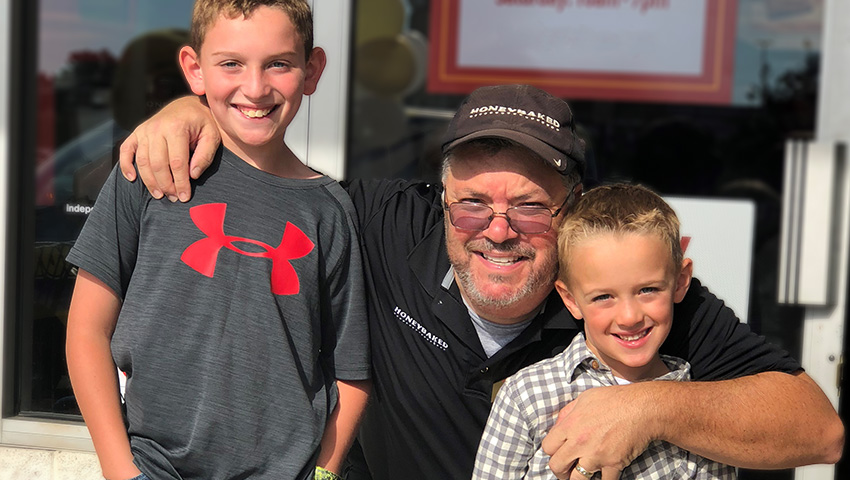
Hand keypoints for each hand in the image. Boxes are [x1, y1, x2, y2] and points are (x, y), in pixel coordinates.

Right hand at [118, 96, 219, 201]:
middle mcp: (157, 128)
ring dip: (149, 181)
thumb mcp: (211, 136)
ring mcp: (144, 130)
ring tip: (159, 194)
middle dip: (166, 185)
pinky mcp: (137, 133)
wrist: (189, 106)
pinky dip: (126, 165)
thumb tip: (192, 175)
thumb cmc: (203, 123)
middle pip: (158, 164)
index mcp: (176, 128)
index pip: (177, 163)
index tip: (184, 197)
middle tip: (173, 198)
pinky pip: (126, 150)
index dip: (180, 183)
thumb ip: (205, 156)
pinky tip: (132, 179)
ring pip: (142, 161)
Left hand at [541, 385, 656, 478]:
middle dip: (560, 470)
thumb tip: (558, 426)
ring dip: (578, 478)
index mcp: (570, 425)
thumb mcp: (584, 398)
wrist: (642, 408)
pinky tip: (603, 476)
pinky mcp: (613, 464)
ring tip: (582, 475)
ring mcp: (596, 455)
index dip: (551, 451)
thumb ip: (568, 413)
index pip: (548, 447)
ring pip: (577, 479)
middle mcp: (579, 442)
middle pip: (557, 466)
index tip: (558, 452)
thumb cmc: (614, 399)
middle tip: (566, 469)